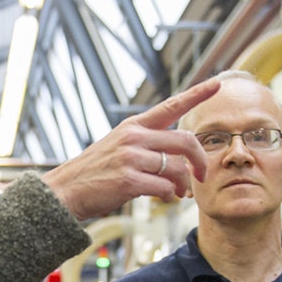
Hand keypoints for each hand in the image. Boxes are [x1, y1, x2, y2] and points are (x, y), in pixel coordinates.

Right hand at [42, 78, 219, 219]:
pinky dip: (168, 195)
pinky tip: (163, 197)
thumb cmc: (95, 173)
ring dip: (182, 184)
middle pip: (184, 141)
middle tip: (201, 176)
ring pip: (177, 168)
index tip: (217, 84)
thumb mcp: (118, 147)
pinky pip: (164, 187)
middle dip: (199, 160)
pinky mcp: (129, 180)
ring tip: (177, 193)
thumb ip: (146, 145)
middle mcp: (134, 137)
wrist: (65, 191)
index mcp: (134, 126)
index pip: (171, 106)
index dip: (196, 95)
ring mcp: (131, 158)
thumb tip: (179, 162)